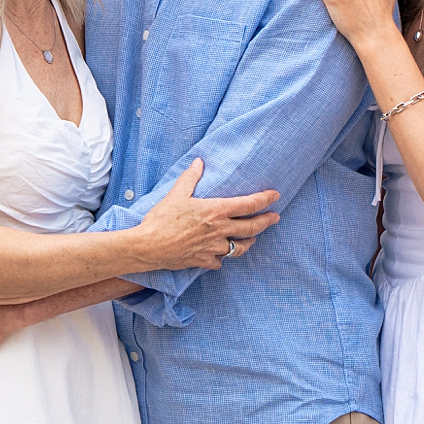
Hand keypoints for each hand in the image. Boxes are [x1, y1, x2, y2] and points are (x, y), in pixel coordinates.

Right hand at [133, 159, 279, 270]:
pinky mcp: (204, 261)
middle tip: (275, 217)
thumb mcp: (176, 193)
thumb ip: (191, 178)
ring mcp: (213, 248)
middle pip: (252, 228)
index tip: (275, 196)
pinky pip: (220, 261)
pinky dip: (223, 257)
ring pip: (239, 247)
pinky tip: (221, 254)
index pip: (248, 204)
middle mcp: (219, 230)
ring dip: (248, 242)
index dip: (264, 199)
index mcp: (216, 211)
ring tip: (252, 238)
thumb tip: (198, 162)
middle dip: (266, 222)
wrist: (149, 246)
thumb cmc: (162, 219)